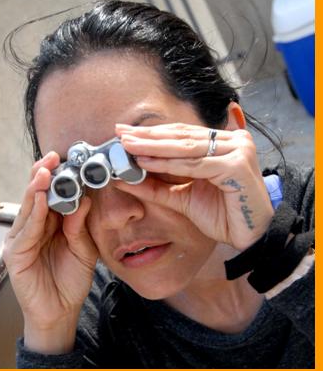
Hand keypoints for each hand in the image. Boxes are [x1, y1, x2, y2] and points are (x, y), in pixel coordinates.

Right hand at [3, 152, 98, 344]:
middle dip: (44, 175)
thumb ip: (80, 225)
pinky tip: (41, 200)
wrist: (62, 310)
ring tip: (45, 172)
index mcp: (53, 224)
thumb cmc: (71, 279)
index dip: (59, 178)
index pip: (53, 195)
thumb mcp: (83, 248)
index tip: (67, 161)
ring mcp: (25, 239)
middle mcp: (37, 227)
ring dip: (37, 189)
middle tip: (52, 158)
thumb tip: (85, 199)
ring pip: (30, 208)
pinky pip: (28, 230)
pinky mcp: (17, 253)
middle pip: (38, 196)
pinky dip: (35, 214)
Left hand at [115, 123, 273, 250]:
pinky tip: (146, 161)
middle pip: (181, 136)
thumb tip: (125, 177)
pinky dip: (168, 163)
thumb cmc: (222, 215)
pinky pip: (195, 164)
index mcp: (222, 143)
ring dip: (153, 146)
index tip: (126, 132)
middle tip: (121, 133)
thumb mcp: (183, 196)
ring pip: (185, 147)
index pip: (182, 134)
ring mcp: (237, 150)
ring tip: (128, 145)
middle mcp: (232, 140)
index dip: (153, 133)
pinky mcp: (237, 165)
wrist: (250, 237)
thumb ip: (157, 186)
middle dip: (148, 136)